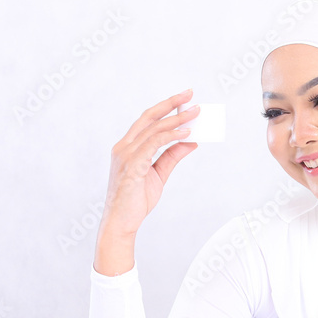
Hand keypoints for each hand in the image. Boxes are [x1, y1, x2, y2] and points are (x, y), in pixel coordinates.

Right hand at [98, 89, 199, 238]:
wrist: (122, 222)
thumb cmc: (136, 200)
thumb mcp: (159, 174)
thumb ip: (172, 156)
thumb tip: (191, 141)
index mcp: (128, 147)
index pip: (147, 120)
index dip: (165, 107)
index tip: (183, 98)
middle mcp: (124, 147)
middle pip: (150, 117)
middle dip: (171, 104)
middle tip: (191, 95)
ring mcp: (126, 155)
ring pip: (154, 129)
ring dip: (177, 120)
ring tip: (195, 114)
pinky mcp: (132, 166)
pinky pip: (154, 145)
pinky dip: (170, 137)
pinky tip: (185, 133)